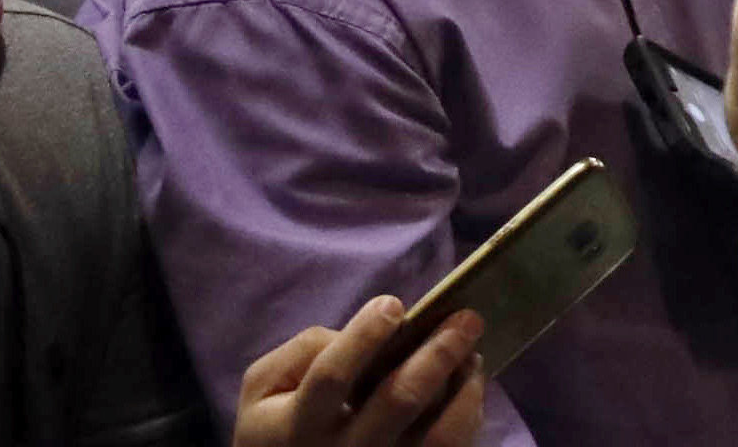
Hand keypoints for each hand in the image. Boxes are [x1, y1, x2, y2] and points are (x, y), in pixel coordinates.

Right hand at [235, 296, 486, 446]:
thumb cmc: (277, 423)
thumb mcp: (265, 388)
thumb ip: (305, 352)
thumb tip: (365, 332)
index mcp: (295, 424)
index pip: (332, 377)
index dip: (364, 337)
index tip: (393, 304)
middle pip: (397, 402)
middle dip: (438, 353)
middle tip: (467, 318)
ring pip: (435, 436)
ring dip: (463, 385)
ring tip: (472, 352)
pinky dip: (467, 413)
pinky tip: (468, 385)